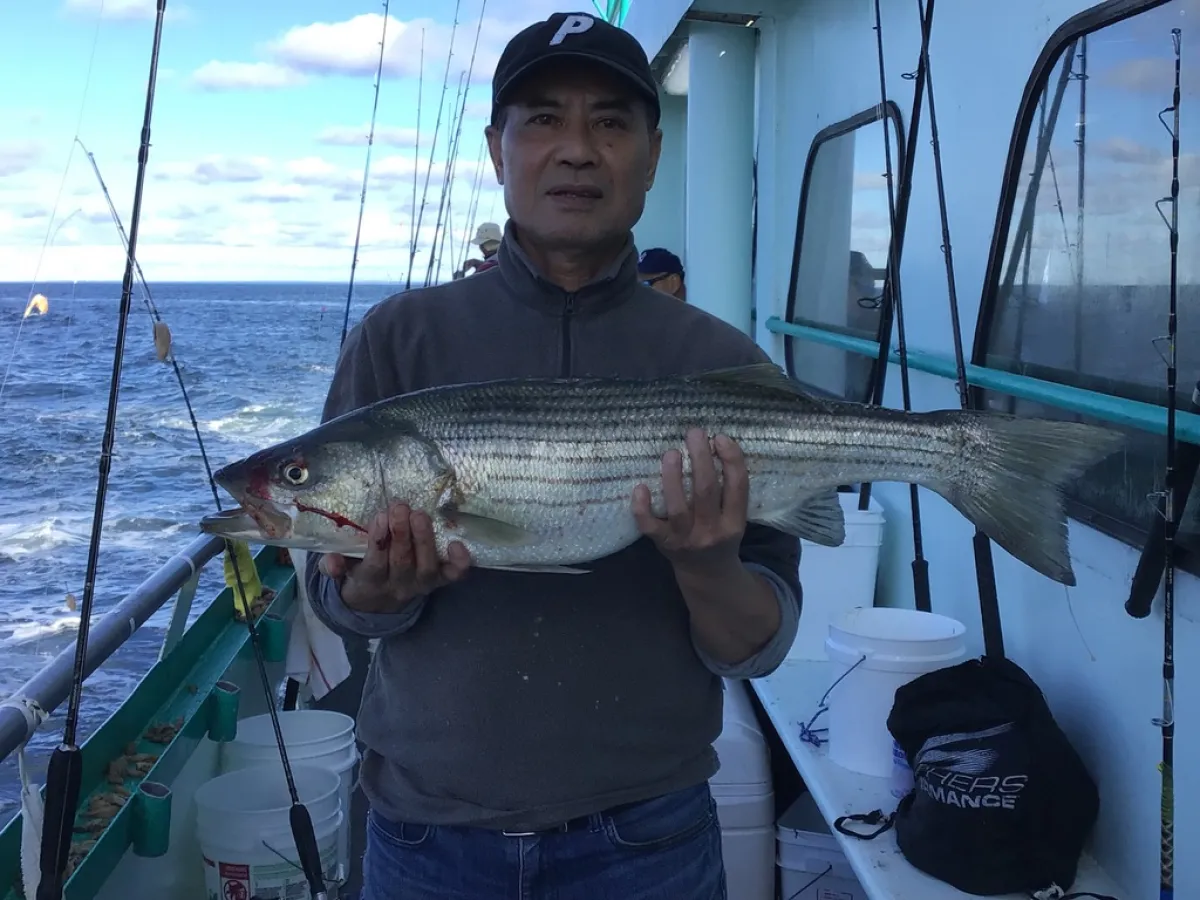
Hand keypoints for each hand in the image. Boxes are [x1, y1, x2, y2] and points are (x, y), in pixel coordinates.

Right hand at [319, 501, 470, 613]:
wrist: (378, 604)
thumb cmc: (359, 576)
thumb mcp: (341, 574)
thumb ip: (334, 567)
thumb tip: (331, 561)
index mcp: (372, 582)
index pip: (376, 564)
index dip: (379, 541)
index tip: (380, 516)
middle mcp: (399, 585)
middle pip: (402, 562)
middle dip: (402, 534)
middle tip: (401, 508)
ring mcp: (421, 585)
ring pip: (427, 567)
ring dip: (425, 540)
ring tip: (420, 515)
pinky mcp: (439, 582)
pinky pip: (452, 576)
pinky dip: (459, 563)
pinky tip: (457, 543)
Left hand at [632, 429, 748, 576]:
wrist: (706, 575)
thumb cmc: (720, 535)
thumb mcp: (735, 517)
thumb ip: (729, 490)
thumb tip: (714, 444)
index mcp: (734, 523)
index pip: (738, 487)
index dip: (731, 459)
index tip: (720, 437)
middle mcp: (711, 531)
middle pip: (706, 491)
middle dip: (701, 458)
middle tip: (694, 433)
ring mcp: (685, 539)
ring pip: (678, 507)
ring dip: (673, 477)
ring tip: (671, 452)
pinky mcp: (663, 544)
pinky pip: (649, 526)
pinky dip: (642, 508)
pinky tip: (640, 487)